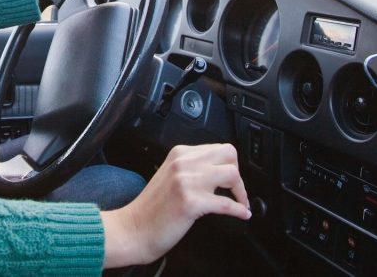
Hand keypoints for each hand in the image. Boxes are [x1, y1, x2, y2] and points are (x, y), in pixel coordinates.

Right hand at [100, 144, 250, 267]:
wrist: (134, 228)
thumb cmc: (151, 208)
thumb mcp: (170, 175)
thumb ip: (191, 168)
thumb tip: (219, 171)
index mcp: (179, 153)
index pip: (218, 147)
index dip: (230, 164)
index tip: (231, 179)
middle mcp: (183, 163)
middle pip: (229, 155)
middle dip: (238, 173)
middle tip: (236, 190)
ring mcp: (187, 181)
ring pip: (231, 174)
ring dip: (241, 191)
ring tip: (240, 202)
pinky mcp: (191, 203)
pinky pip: (226, 203)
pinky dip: (239, 210)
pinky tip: (242, 214)